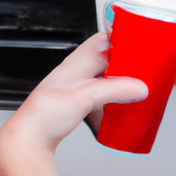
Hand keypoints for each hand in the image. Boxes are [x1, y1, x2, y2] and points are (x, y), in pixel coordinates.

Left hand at [0, 34, 146, 163]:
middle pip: (107, 59)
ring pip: (105, 77)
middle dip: (126, 63)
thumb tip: (140, 87)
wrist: (30, 137)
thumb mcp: (86, 97)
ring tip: (138, 86)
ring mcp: (77, 87)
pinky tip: (120, 106)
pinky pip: (101, 94)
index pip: (102, 40)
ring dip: (120, 81)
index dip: (122, 37)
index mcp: (77, 62)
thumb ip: (115, 91)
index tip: (142, 42)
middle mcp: (77, 72)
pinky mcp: (78, 103)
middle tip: (145, 69)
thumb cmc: (46, 113)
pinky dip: (112, 97)